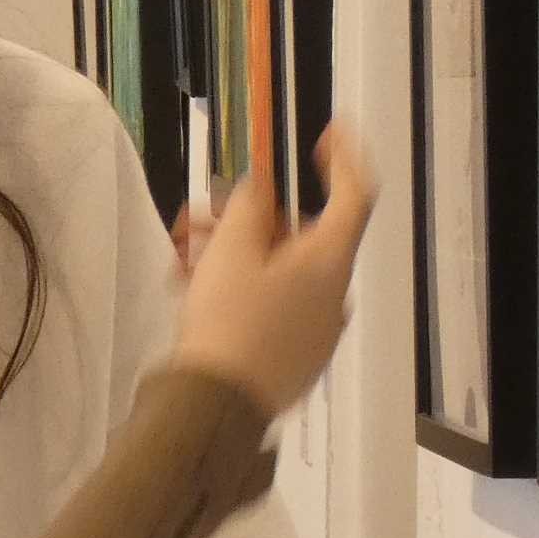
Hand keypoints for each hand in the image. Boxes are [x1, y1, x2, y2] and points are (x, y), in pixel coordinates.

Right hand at [174, 120, 375, 416]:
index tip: (328, 132)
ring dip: (234, 252)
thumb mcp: (230, 248)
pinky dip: (241, 287)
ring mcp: (317, 329)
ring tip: (183, 255)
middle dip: (248, 217)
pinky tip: (194, 288)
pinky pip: (273, 304)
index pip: (355, 195)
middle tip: (200, 214)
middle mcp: (333, 294)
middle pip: (301, 235)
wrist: (215, 406)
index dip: (345, 157)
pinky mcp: (295, 356)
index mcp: (328, 262)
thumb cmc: (226, 319)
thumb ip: (248, 205)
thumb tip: (260, 189)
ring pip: (279, 270)